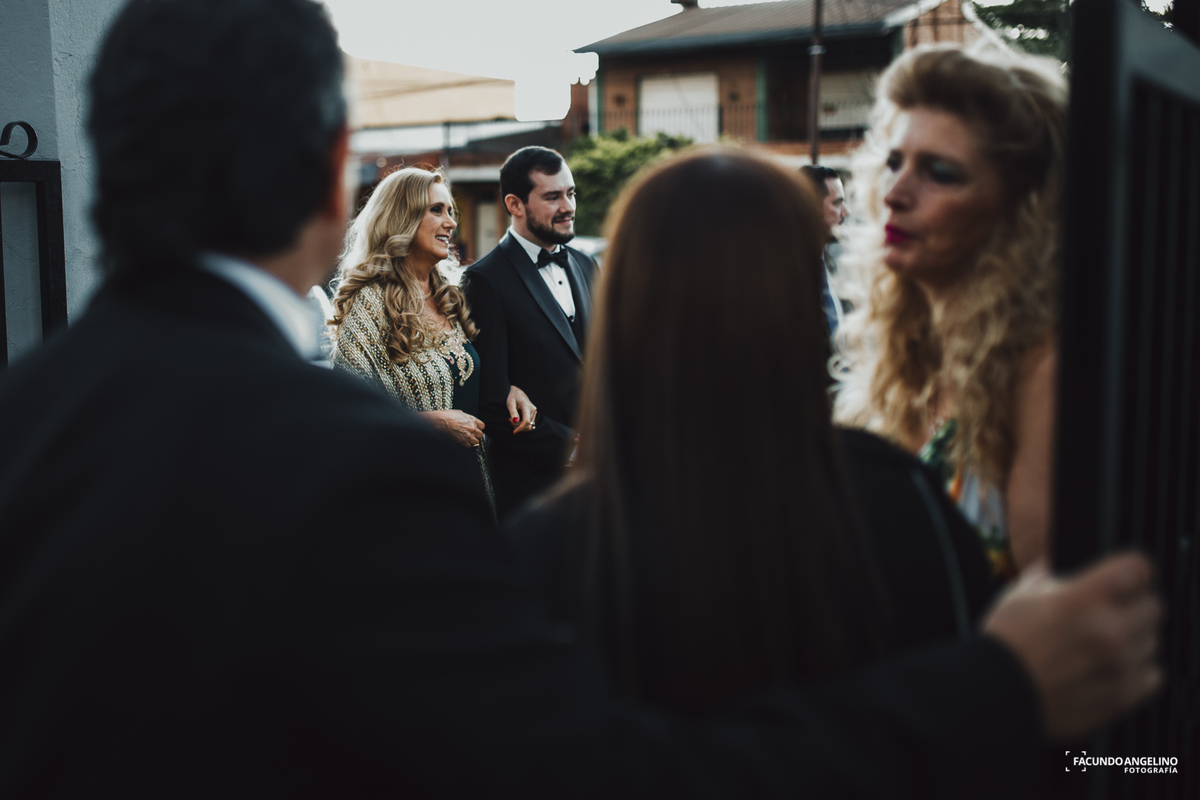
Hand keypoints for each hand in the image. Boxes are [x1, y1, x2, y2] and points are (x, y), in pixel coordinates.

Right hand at [420, 410, 484, 447]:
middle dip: (477, 435)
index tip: (477, 429)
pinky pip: (469, 446)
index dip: (479, 428)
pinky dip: (467, 445)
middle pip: (480, 434)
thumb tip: (468, 420)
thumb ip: (467, 418)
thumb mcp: (461, 413)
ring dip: (472, 441)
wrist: (442, 421)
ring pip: (476, 441)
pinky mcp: (463, 441)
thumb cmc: (449, 416)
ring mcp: (468, 435)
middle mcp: (472, 428)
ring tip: (468, 439)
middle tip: (472, 435)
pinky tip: (464, 442)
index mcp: (473, 420)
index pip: (482, 426)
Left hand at [506, 385, 536, 433]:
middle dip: (518, 426)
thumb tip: (515, 421)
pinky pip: (529, 424)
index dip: (520, 428)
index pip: (526, 421)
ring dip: (520, 426)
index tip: (514, 432)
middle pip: (527, 424)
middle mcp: (532, 409)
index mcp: (527, 406)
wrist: (517, 392)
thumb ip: (513, 412)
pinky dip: (522, 425)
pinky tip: (515, 421)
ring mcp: (534, 412)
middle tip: (509, 421)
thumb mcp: (510, 403)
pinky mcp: (533, 414)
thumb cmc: (512, 397)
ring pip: (529, 426)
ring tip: (511, 420)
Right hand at [982, 553, 1161, 741]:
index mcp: (1082, 597)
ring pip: (1153, 641)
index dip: (1130, 570)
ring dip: (1135, 639)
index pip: (1137, 569)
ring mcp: (1119, 665)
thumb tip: (1054, 566)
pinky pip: (1153, 675)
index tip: (1125, 576)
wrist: (995, 694)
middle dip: (1135, 605)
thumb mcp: (1018, 595)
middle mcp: (1108, 629)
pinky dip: (1138, 669)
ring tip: (1105, 644)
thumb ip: (1047, 576)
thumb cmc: (1003, 643)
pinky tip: (1113, 667)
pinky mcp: (1122, 695)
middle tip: (1113, 612)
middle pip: (1154, 606)